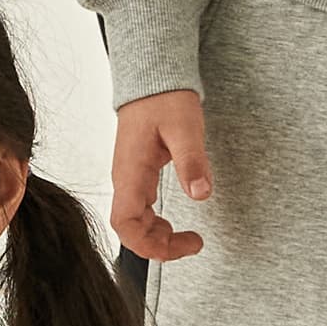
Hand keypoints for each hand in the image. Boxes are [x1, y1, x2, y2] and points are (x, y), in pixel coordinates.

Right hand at [109, 91, 213, 265]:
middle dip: (158, 245)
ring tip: (188, 237)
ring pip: (135, 222)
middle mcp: (125, 178)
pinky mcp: (138, 175)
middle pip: (130, 229)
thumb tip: (201, 194)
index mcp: (131, 171)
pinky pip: (140, 209)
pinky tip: (173, 223)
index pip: (125, 222)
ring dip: (158, 236)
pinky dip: (156, 224)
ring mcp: (130, 178)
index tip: (177, 246)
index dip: (147, 243)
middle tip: (193, 243)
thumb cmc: (164, 99)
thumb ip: (192, 161)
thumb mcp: (185, 128)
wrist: (152, 79)